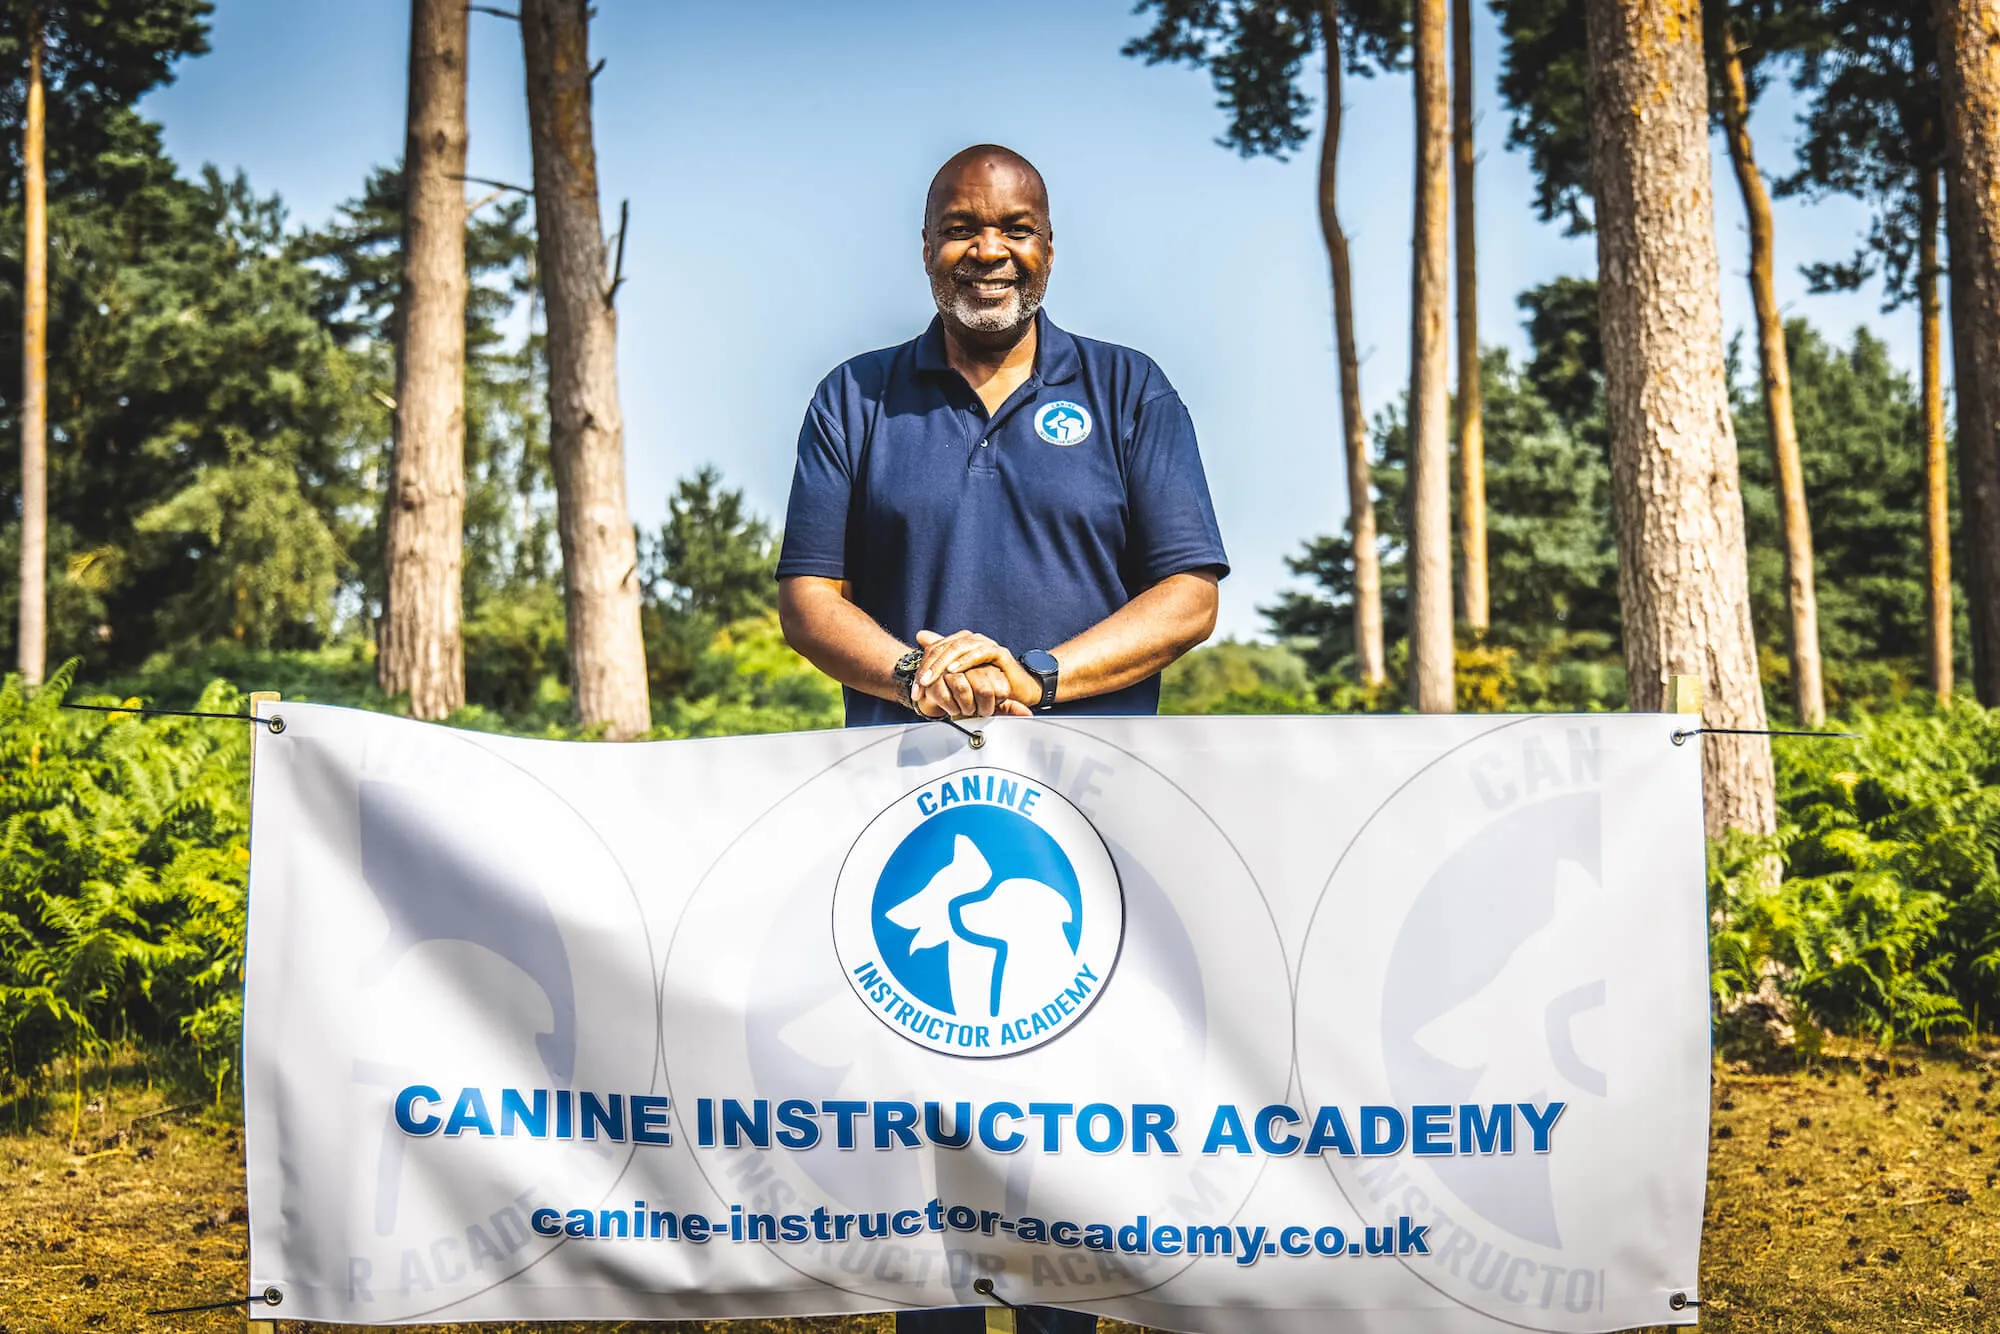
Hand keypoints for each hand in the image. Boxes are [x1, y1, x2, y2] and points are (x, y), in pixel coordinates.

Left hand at [915, 630, 1034, 716]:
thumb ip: (941, 656)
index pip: (936, 649)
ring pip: (959, 648)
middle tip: (920, 684)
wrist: (1018, 689)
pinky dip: (965, 661)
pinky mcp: (999, 653)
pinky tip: (954, 670)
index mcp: (962, 642)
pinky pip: (980, 653)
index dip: (923, 668)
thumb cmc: (989, 682)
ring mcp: (986, 644)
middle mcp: (973, 640)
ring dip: (942, 665)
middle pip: (945, 648)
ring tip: (931, 679)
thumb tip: (920, 634)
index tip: (915, 691)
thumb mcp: (961, 674)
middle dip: (929, 668)